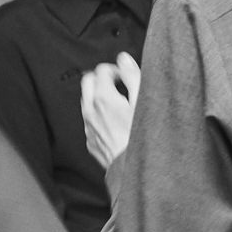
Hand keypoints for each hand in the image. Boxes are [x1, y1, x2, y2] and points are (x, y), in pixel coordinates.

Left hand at [79, 51, 139, 169]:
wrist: (137, 172)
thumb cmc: (143, 138)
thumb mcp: (144, 101)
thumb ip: (132, 76)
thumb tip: (124, 59)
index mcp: (103, 98)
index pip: (101, 70)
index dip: (116, 69)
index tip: (126, 77)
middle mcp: (91, 112)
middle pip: (87, 81)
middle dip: (102, 79)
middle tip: (119, 85)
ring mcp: (89, 128)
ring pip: (87, 102)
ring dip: (100, 97)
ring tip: (120, 104)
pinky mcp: (92, 142)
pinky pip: (90, 121)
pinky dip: (100, 116)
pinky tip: (116, 123)